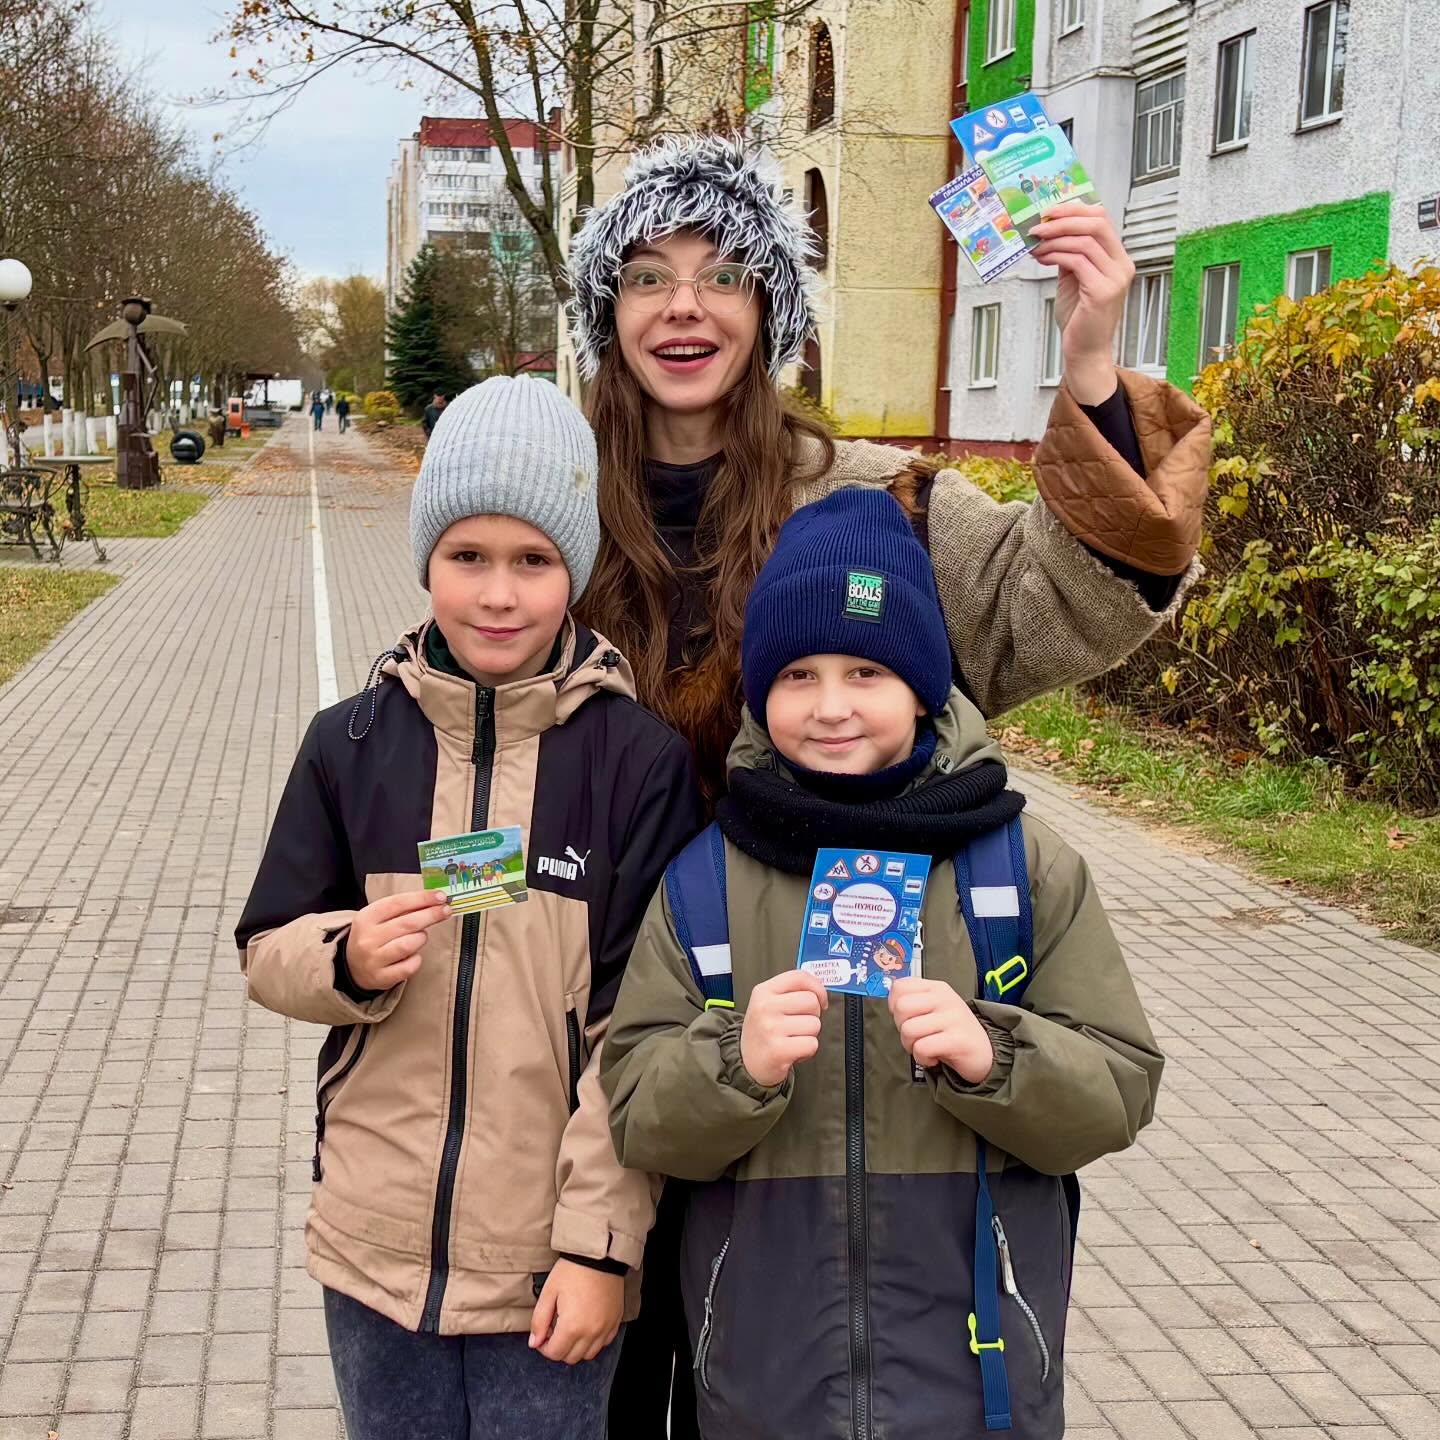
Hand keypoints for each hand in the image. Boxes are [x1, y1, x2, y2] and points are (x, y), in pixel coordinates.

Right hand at [345, 889, 450, 991]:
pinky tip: (413, 956)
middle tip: (446, 911)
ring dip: (422, 938)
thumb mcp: (379, 917)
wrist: (353, 966)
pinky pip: (409, 966)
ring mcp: (374, 960)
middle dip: (431, 915)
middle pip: (407, 923)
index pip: (397, 903)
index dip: (422, 898)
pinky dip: (416, 959)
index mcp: (366, 917)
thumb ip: (403, 907)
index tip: (440, 896)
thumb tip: (435, 899)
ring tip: (421, 936)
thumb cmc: (374, 935)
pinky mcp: (381, 977)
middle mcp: (368, 938)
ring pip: (409, 945)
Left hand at [529, 1259, 624, 1363]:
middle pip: (571, 1358)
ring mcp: (606, 1328)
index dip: (544, 1347)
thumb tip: (534, 1343)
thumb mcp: (549, 1292)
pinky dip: (594, 1341)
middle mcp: (591, 1332)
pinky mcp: (615, 1321)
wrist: (600, 1255)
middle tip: (555, 1330)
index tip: (543, 1334)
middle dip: (559, 1348)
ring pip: (588, 1354)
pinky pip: (604, 1343)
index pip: (554, 1353)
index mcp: (572, 1326)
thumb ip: (539, 1321)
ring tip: (571, 1328)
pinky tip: (587, 1326)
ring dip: (576, 1347)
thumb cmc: (573, 1270)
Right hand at [740, 971, 828, 1087]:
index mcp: (763, 991)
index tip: (820, 999)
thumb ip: (790, 992)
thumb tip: (819, 990)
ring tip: (792, 1039)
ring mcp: (771, 1028)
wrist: (746, 1062)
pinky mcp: (778, 1050)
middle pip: (812, 1001)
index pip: (799, 977)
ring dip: (809, 1035)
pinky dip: (808, 1051)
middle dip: (812, 1015)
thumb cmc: (762, 1031)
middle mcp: (765, 1007)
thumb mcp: (767, 1003)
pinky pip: (812, 1044)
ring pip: (814, 1024)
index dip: (817, 987)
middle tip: (798, 1024)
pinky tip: (793, 1051)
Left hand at [888, 978, 993, 1083]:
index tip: (908, 1018)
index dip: (895, 1006)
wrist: (986, 1054)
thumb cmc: (953, 1032)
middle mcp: (945, 999)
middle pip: (901, 1008)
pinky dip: (923, 1058)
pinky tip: (935, 1058)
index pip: (900, 987)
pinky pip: (922, 1047)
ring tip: (926, 1048)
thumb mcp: (934, 1010)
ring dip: (912, 1046)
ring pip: (908, 1029)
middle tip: (917, 1036)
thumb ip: (914, 1002)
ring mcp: (953, 1018)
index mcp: (937, 988)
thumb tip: (891, 1002)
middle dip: (901, 1028)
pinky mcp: (957, 1040)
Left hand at [1029, 203, 1134, 404]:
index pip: (1101, 219)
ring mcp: (1115, 278)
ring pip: (1085, 241)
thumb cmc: (1079, 319)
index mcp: (1117, 258)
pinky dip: (1056, 255)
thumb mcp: (1073, 279)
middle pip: (1097, 223)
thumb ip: (1069, 254)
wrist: (1084, 351)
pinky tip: (1041, 258)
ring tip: (1035, 243)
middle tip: (1038, 224)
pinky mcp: (1102, 291)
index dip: (1075, 209)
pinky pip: (1077, 261)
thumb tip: (1050, 230)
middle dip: (1064, 219)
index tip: (1049, 211)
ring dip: (1055, 238)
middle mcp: (1121, 265)